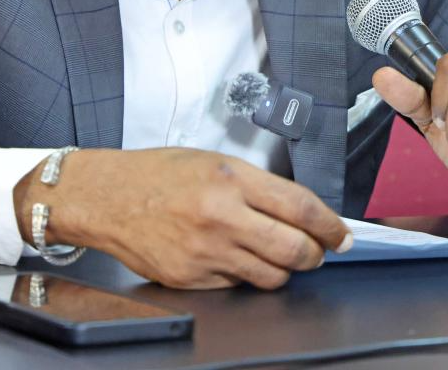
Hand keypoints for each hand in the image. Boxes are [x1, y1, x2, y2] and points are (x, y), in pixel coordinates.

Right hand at [13, 148, 352, 289]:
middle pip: (295, 250)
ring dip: (282, 268)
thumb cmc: (156, 173)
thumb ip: (256, 185)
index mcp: (230, 178)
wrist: (106, 196)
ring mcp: (206, 252)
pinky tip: (230, 256)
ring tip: (271, 252)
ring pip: (271, 276)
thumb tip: (299, 212)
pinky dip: (243, 274)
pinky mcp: (192, 278)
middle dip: (316, 255)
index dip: (331, 226)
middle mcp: (221, 215)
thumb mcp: (212, 161)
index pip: (301, 208)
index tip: (342, 234)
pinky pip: (237, 286)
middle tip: (318, 250)